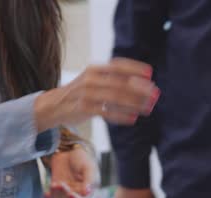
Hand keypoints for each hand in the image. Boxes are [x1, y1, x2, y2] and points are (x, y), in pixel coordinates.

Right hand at [34, 58, 160, 131]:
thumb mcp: (94, 79)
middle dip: (140, 89)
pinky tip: (133, 119)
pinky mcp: (84, 109)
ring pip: (116, 98)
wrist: (55, 105)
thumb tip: (143, 82)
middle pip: (120, 83)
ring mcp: (86, 94)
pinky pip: (106, 112)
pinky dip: (121, 116)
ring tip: (148, 108)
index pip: (118, 65)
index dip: (135, 68)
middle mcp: (90, 79)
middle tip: (155, 94)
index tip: (150, 73)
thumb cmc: (81, 92)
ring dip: (135, 103)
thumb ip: (113, 79)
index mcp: (94, 69)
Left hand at [45, 147, 99, 197]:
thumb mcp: (88, 167)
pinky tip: (46, 195)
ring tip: (53, 185)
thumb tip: (87, 192)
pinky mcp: (56, 188)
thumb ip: (89, 179)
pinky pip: (52, 197)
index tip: (70, 194)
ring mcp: (66, 191)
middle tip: (59, 185)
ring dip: (56, 194)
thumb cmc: (82, 159)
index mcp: (88, 190)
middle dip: (63, 194)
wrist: (69, 151)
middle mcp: (77, 193)